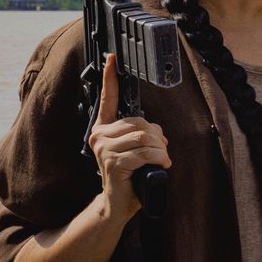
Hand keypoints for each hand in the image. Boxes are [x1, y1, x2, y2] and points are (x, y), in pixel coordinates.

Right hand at [87, 53, 169, 219]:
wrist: (117, 204)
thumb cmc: (128, 176)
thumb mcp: (134, 151)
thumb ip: (140, 134)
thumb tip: (156, 132)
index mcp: (103, 128)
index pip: (107, 98)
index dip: (110, 77)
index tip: (112, 57)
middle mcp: (99, 135)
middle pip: (139, 121)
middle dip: (157, 136)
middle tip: (162, 151)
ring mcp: (103, 148)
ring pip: (143, 136)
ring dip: (160, 149)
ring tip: (161, 160)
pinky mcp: (113, 162)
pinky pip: (144, 152)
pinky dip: (158, 158)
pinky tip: (161, 165)